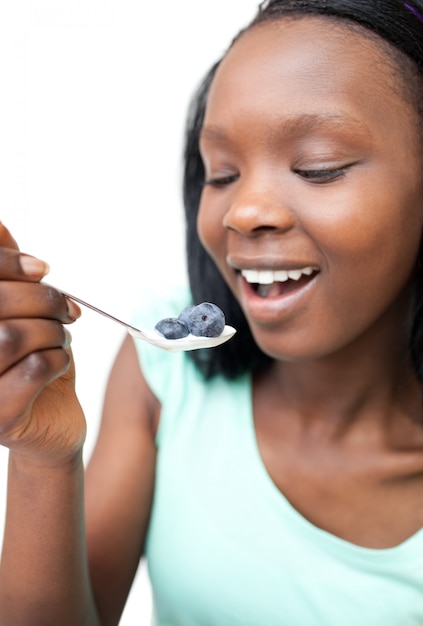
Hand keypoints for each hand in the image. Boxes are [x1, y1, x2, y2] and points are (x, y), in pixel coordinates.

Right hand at [0, 223, 85, 463]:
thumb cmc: (33, 364)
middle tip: (66, 310)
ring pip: (13, 336)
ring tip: (61, 339)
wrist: (51, 424)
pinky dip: (58, 359)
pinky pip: (34, 369)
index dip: (8, 263)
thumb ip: (6, 274)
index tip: (42, 268)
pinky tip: (59, 364)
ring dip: (52, 332)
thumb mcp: (23, 313)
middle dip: (44, 300)